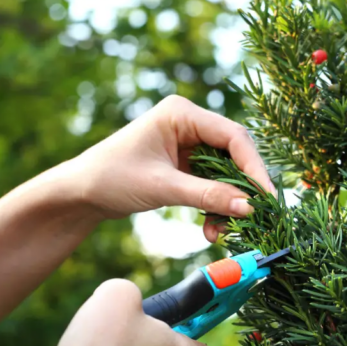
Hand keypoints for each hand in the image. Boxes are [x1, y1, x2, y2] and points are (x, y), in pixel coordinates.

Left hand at [72, 95, 275, 241]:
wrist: (80, 193)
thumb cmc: (111, 179)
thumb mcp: (163, 188)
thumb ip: (207, 196)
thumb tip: (249, 208)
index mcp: (181, 113)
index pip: (233, 137)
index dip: (254, 168)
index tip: (267, 198)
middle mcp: (188, 123)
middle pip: (234, 155)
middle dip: (242, 190)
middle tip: (255, 218)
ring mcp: (187, 143)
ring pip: (225, 173)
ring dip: (227, 203)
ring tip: (223, 232)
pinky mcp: (184, 164)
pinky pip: (212, 184)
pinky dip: (214, 206)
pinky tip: (210, 229)